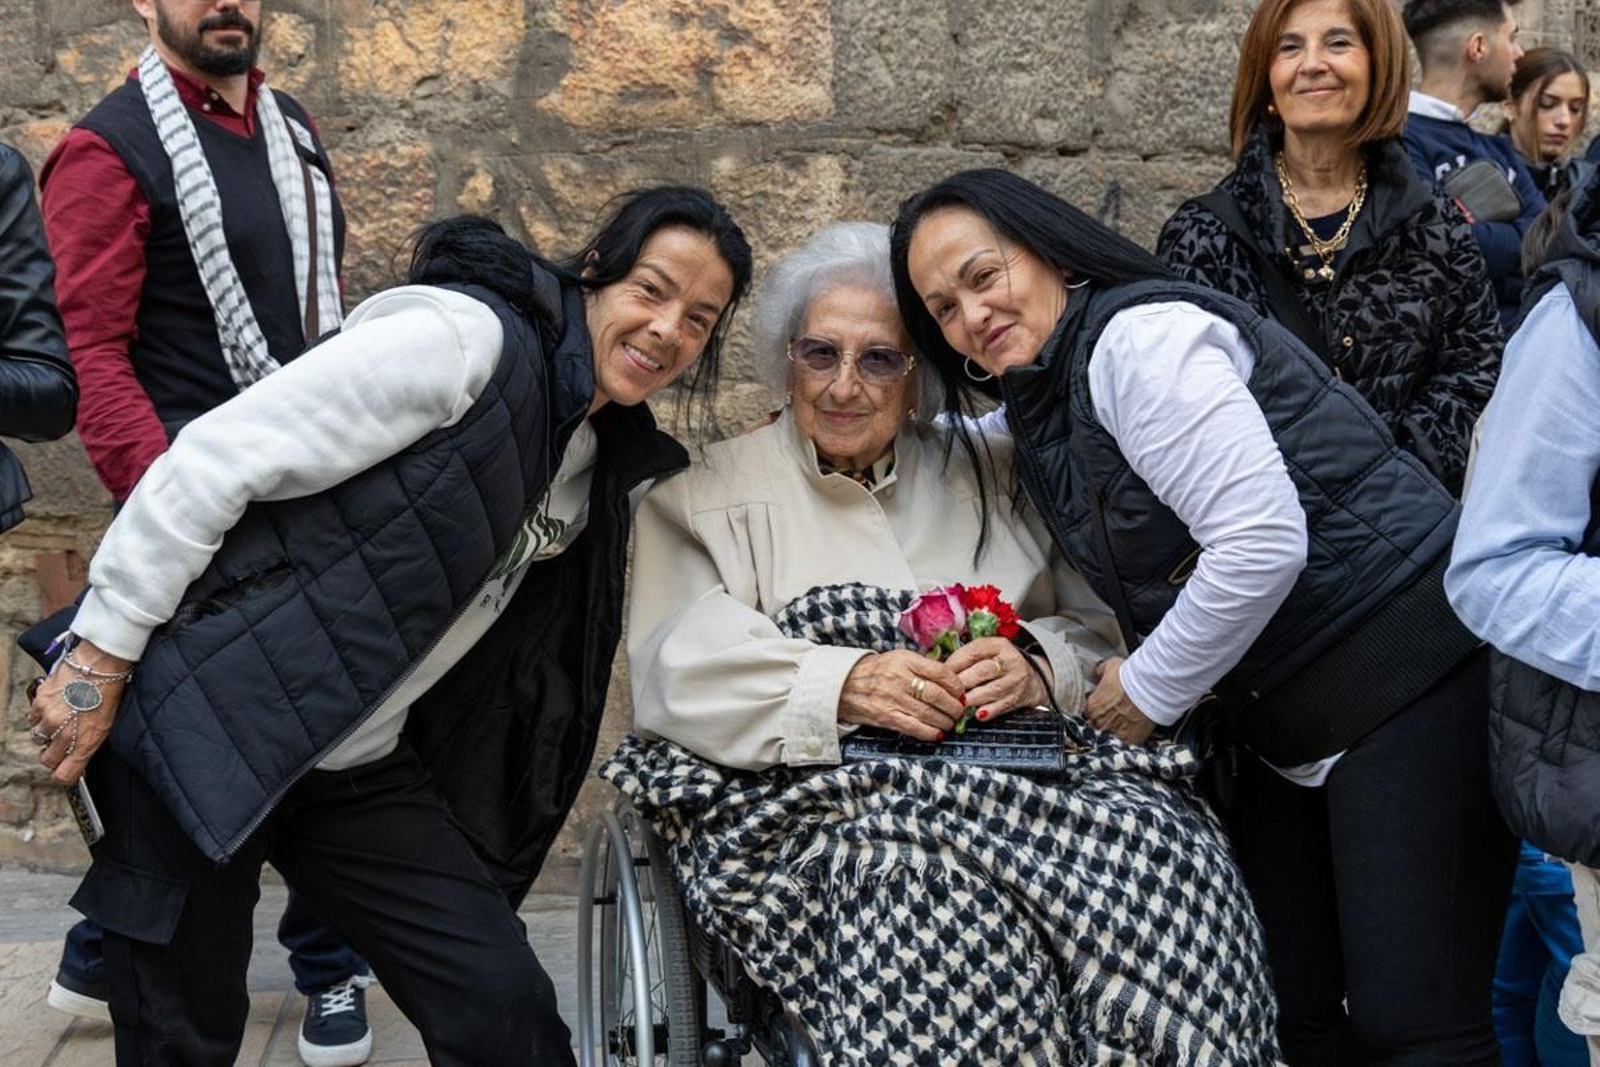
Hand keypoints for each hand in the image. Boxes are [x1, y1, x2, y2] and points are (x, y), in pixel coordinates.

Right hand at [29, 639, 132, 784]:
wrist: (101, 663)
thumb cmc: (110, 690)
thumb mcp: (108, 723)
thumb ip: (91, 741)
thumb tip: (80, 752)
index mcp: (85, 742)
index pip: (64, 775)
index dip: (64, 774)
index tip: (66, 770)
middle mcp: (64, 734)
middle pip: (47, 760)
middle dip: (53, 756)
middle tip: (61, 745)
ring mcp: (49, 718)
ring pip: (38, 738)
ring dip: (46, 734)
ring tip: (59, 721)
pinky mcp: (40, 702)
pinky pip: (33, 719)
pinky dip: (40, 717)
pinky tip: (53, 707)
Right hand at [838, 651, 964, 741]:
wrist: (842, 684)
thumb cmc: (875, 671)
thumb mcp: (897, 659)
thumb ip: (921, 667)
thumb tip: (951, 679)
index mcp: (904, 660)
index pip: (940, 672)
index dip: (956, 685)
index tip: (962, 692)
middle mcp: (899, 678)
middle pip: (937, 694)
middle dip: (954, 706)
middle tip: (960, 711)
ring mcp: (892, 698)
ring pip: (928, 713)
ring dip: (945, 721)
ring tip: (950, 722)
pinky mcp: (885, 716)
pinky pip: (913, 727)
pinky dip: (930, 732)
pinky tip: (937, 733)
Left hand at [945, 637, 1049, 722]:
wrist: (1031, 680)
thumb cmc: (999, 666)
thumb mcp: (987, 654)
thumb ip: (966, 658)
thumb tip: (939, 670)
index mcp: (998, 645)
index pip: (975, 651)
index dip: (956, 662)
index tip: (942, 674)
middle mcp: (1010, 660)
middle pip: (984, 670)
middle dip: (963, 682)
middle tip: (948, 691)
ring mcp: (1016, 679)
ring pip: (994, 689)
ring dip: (974, 698)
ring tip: (959, 704)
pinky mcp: (1019, 697)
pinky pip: (1003, 705)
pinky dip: (990, 711)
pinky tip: (978, 715)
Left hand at [1084, 656, 1155, 744]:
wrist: (1150, 687)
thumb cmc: (1130, 676)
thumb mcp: (1110, 666)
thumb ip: (1101, 671)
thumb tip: (1098, 671)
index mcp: (1092, 707)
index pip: (1086, 712)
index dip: (1094, 709)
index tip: (1102, 707)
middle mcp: (1099, 722)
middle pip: (1095, 726)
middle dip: (1101, 722)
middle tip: (1113, 716)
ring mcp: (1114, 733)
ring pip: (1109, 737)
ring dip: (1113, 732)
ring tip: (1123, 725)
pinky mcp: (1130, 740)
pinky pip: (1125, 744)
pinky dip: (1127, 740)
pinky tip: (1132, 732)